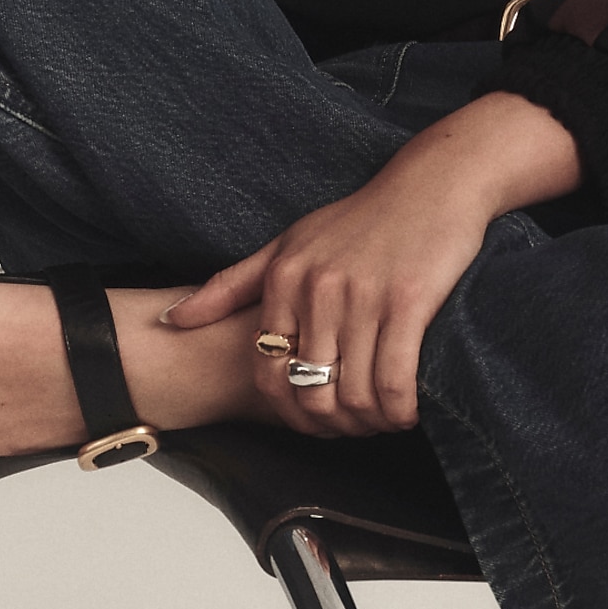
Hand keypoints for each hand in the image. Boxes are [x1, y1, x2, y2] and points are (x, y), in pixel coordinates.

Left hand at [164, 92, 580, 436]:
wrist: (434, 181)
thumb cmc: (364, 216)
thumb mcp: (291, 242)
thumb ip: (232, 284)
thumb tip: (172, 321)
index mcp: (285, 276)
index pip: (268, 375)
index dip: (291, 413)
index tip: (316, 421)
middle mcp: (317, 287)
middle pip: (310, 392)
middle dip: (333, 425)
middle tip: (355, 427)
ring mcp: (362, 295)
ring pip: (352, 393)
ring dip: (369, 422)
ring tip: (383, 419)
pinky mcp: (407, 301)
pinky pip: (394, 380)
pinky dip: (400, 409)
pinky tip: (409, 410)